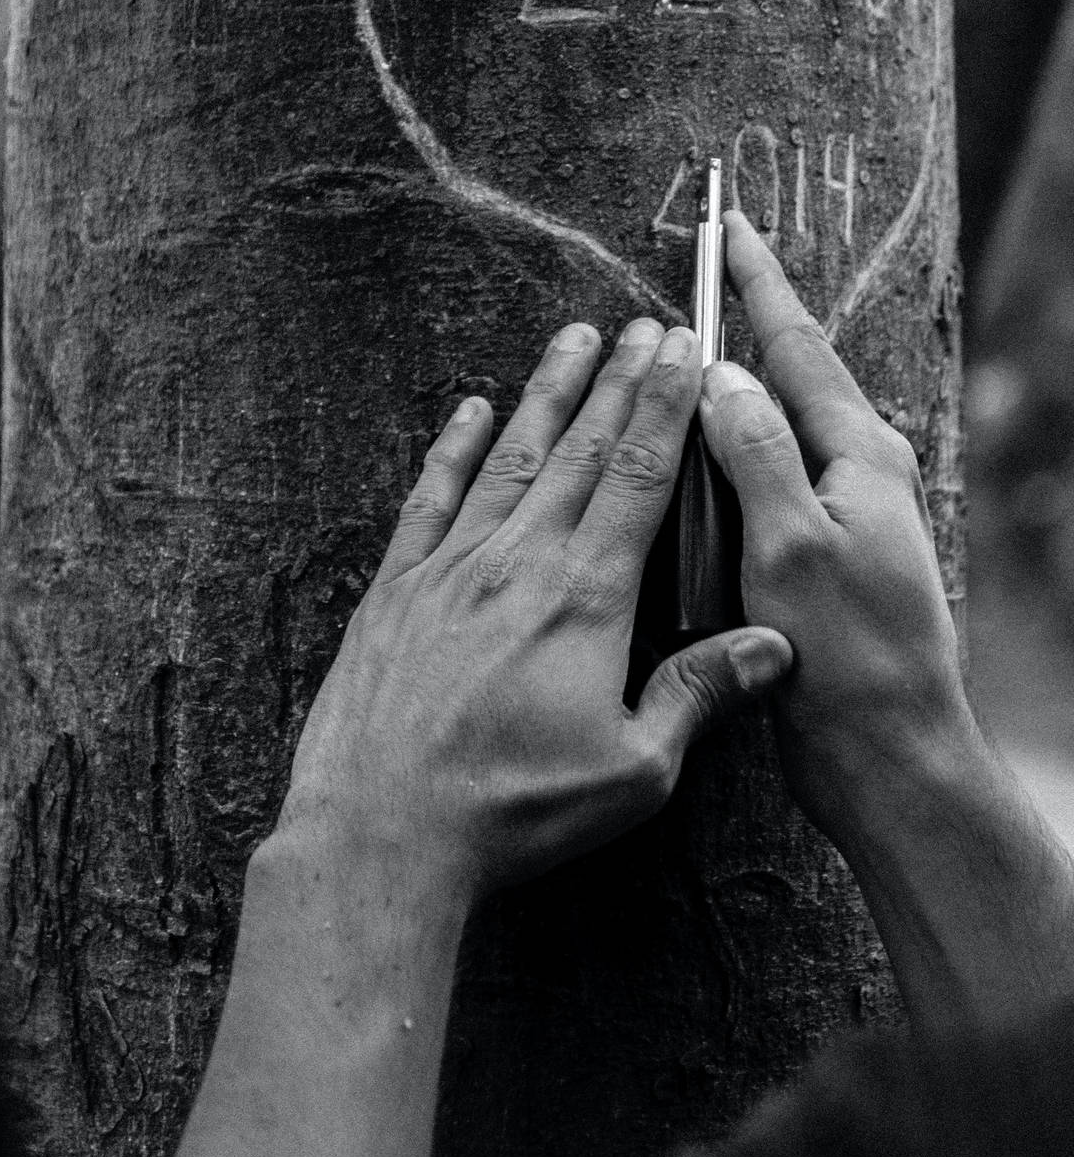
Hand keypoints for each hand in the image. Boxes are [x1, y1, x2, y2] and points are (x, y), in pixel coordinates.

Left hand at [276, 316, 791, 900]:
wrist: (380, 830)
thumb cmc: (510, 810)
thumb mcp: (632, 770)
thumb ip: (699, 695)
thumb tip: (775, 648)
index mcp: (586, 597)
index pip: (640, 478)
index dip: (667, 407)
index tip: (686, 352)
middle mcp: (519, 562)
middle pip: (583, 450)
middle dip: (621, 381)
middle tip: (647, 326)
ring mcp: (451, 568)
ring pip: (512, 458)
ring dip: (548, 394)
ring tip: (574, 338)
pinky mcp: (396, 590)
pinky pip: (432, 498)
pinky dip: (454, 449)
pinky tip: (472, 411)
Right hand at [699, 208, 971, 847]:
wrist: (888, 755)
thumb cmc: (849, 656)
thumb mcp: (791, 542)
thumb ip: (755, 451)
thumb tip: (719, 375)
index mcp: (858, 457)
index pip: (798, 346)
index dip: (757, 283)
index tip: (728, 225)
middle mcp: (856, 476)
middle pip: (790, 376)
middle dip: (746, 320)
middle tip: (703, 269)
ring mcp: (839, 517)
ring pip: (773, 430)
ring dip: (730, 388)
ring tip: (683, 353)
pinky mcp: (817, 558)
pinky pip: (763, 481)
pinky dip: (725, 454)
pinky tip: (690, 460)